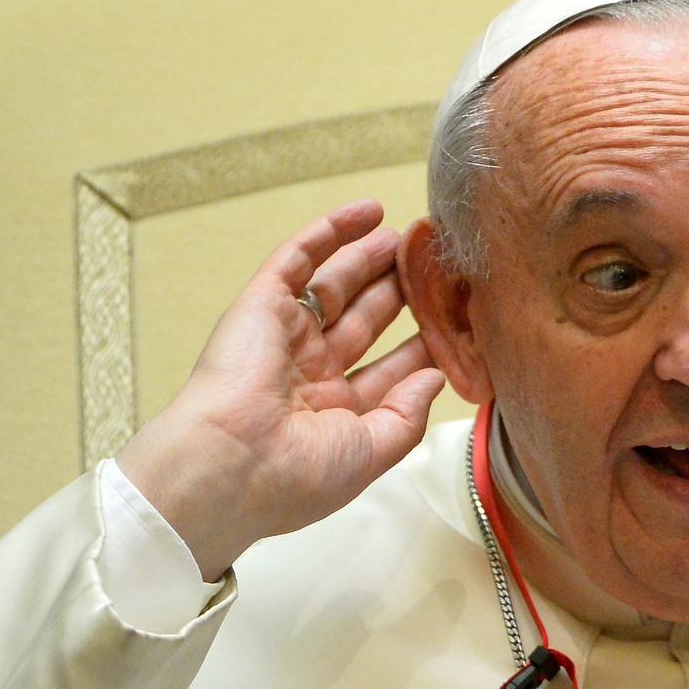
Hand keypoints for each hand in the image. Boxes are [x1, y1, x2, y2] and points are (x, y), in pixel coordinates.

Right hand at [117, 200, 444, 579]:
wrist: (229, 466)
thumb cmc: (295, 476)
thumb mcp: (370, 453)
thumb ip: (407, 414)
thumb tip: (434, 376)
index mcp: (333, 413)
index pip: (388, 370)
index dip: (422, 346)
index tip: (459, 322)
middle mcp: (308, 373)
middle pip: (365, 321)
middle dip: (399, 294)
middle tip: (434, 268)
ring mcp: (284, 336)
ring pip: (336, 286)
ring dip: (371, 259)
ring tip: (409, 237)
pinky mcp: (261, 306)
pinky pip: (298, 259)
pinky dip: (330, 232)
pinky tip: (365, 212)